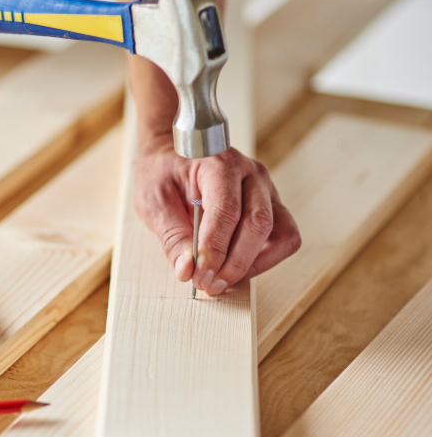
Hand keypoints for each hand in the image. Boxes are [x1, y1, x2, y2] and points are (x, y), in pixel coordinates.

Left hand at [135, 134, 300, 293]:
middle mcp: (251, 174)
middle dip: (234, 263)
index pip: (227, 210)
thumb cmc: (163, 172)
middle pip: (259, 223)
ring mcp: (266, 190)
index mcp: (220, 163)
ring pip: (279, 234)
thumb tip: (187, 270)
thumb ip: (172, 236)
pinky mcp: (271, 207)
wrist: (174, 152)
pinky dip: (263, 260)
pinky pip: (282, 239)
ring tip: (222, 279)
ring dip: (253, 264)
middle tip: (209, 285)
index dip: (215, 249)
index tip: (199, 276)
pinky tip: (235, 267)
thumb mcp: (153, 201)